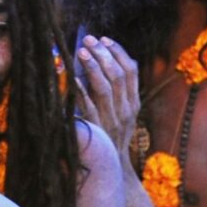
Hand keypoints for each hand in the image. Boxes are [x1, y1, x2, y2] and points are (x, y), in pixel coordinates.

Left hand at [72, 35, 142, 164]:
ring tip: (82, 51)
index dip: (118, 52)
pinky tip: (73, 77)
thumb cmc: (113, 136)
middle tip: (88, 39)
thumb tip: (98, 63)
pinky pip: (89, 106)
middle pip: (118, 75)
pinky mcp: (98, 129)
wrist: (114, 167)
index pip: (132, 71)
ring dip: (93, 67)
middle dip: (103, 54)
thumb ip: (117, 92)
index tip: (104, 39)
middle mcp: (126, 110)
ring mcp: (113, 120)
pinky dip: (81, 90)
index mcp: (134, 103)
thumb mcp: (123, 114)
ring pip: (106, 88)